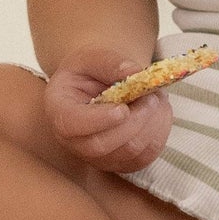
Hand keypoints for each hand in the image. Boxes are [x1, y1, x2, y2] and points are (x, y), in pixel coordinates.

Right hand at [43, 44, 173, 174]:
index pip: (71, 124)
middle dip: (134, 121)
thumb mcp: (92, 56)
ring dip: (152, 124)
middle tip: (152, 97)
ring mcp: (97, 157)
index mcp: (59, 110)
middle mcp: (74, 141)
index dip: (98, 120)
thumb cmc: (89, 71)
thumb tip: (134, 72)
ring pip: (129, 153)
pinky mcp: (120, 163)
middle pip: (103, 145)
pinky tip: (159, 112)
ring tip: (156, 98)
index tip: (123, 109)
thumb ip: (109, 62)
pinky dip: (159, 133)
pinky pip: (145, 157)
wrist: (97, 86)